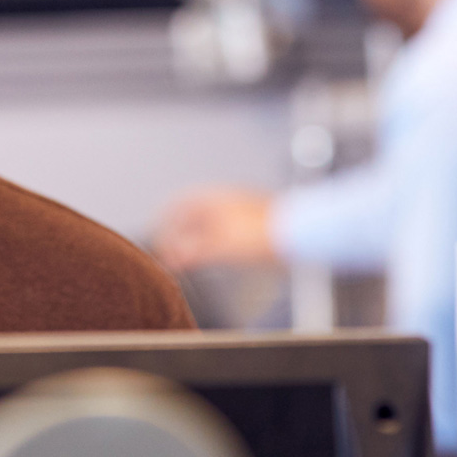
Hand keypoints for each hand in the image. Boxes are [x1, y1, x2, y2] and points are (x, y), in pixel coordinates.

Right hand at [154, 187, 277, 269]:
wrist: (298, 233)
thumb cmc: (259, 235)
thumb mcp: (220, 246)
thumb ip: (193, 252)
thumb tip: (173, 257)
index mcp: (213, 198)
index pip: (180, 205)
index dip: (165, 221)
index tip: (158, 237)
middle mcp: (225, 201)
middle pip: (195, 216)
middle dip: (181, 234)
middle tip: (173, 254)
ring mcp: (241, 211)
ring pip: (211, 224)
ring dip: (198, 240)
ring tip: (191, 258)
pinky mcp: (254, 223)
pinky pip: (225, 230)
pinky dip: (214, 242)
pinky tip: (216, 255)